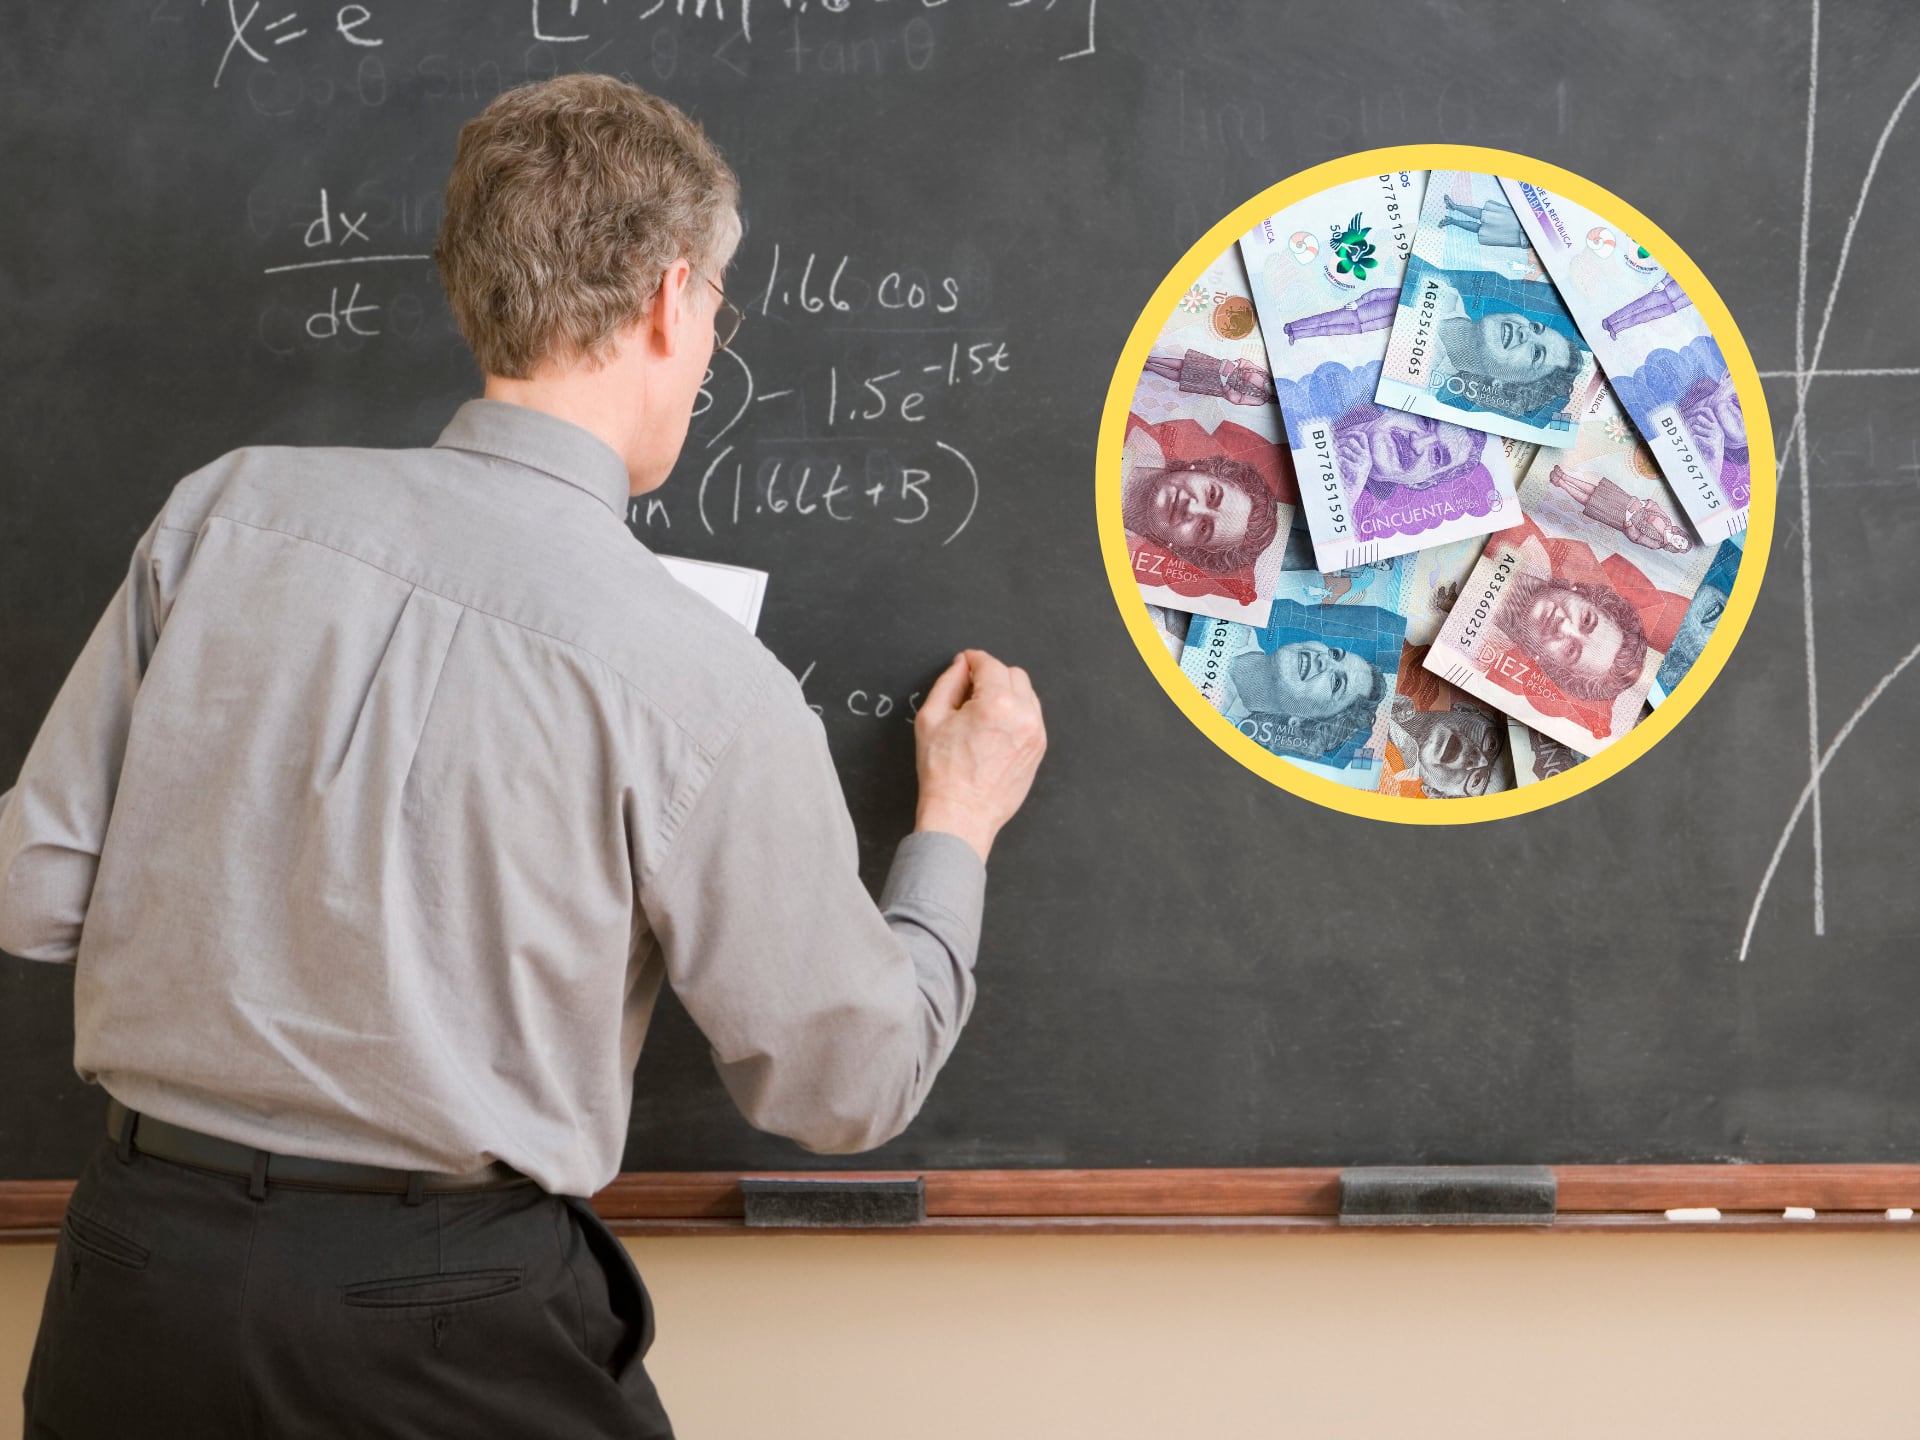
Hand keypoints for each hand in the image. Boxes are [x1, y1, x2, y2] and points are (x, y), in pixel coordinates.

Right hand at [912, 650, 1046, 863]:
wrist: (962, 814)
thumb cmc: (943, 772)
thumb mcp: (931, 719)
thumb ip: (948, 683)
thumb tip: (961, 665)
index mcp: (996, 704)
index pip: (990, 664)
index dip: (973, 660)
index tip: (965, 663)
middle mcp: (1023, 716)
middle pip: (1014, 674)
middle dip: (991, 674)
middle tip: (969, 690)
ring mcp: (1035, 733)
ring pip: (1026, 694)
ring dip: (1006, 692)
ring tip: (981, 712)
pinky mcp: (1038, 748)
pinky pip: (1031, 716)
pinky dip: (1015, 713)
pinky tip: (994, 728)